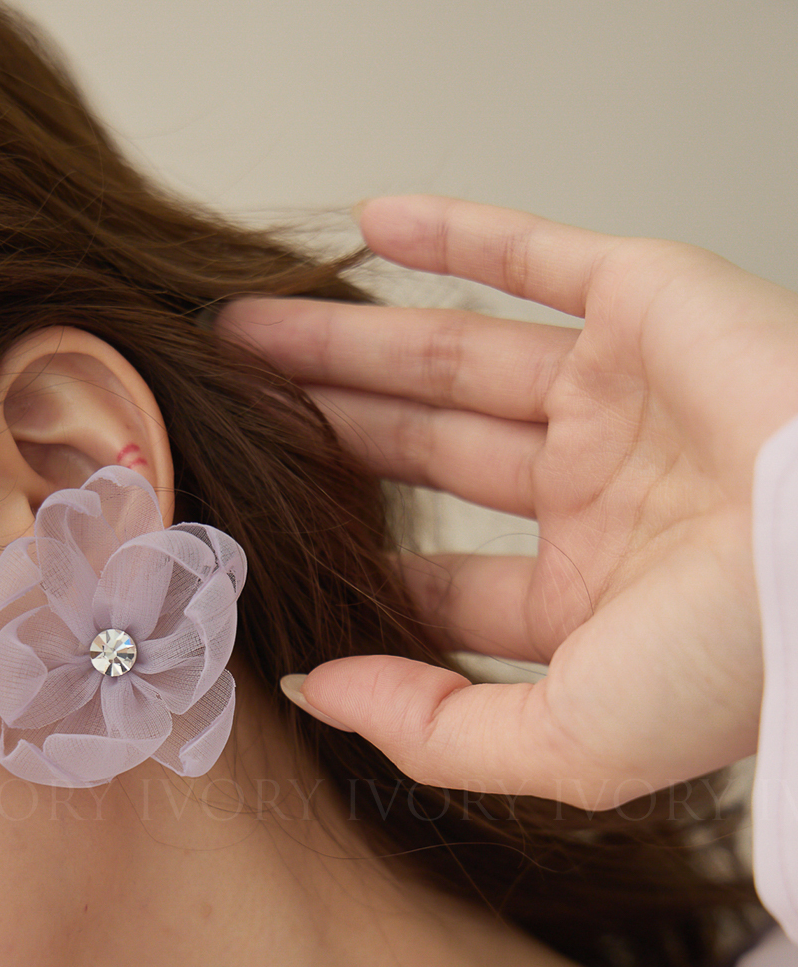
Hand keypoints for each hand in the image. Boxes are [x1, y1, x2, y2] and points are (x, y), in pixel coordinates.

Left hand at [216, 196, 797, 805]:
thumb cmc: (739, 660)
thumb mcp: (567, 741)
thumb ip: (435, 730)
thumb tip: (315, 694)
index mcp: (589, 601)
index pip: (444, 586)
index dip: (358, 570)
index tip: (257, 550)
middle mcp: (601, 498)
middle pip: (428, 460)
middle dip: (329, 437)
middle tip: (227, 419)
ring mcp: (621, 399)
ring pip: (453, 361)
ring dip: (348, 344)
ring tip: (241, 333)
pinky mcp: (647, 304)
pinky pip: (533, 252)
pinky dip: (451, 235)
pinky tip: (359, 226)